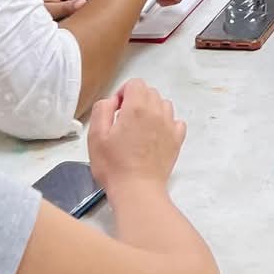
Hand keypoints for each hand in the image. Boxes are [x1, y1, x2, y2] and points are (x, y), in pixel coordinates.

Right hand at [86, 79, 185, 193]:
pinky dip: (166, 123)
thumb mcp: (96, 135)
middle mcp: (157, 112)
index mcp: (137, 108)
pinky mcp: (177, 139)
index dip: (123, 93)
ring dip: (151, 110)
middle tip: (124, 122)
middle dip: (136, 100)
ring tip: (139, 129)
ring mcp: (170, 126)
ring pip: (163, 105)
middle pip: (150, 92)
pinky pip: (175, 121)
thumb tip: (113, 101)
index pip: (135, 83)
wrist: (137, 189)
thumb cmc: (113, 165)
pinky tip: (155, 136)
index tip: (116, 110)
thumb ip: (102, 110)